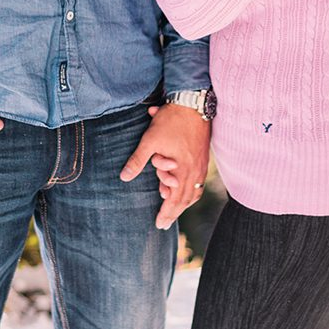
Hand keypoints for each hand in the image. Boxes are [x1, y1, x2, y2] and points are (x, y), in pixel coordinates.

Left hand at [119, 103, 209, 229]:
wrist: (193, 103)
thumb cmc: (170, 120)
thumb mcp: (150, 140)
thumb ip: (138, 160)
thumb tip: (124, 177)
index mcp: (183, 169)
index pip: (175, 199)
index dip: (166, 213)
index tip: (159, 224)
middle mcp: (195, 170)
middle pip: (186, 199)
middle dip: (173, 213)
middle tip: (164, 225)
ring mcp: (202, 165)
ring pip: (194, 192)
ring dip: (183, 204)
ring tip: (173, 212)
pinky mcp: (204, 158)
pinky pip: (199, 183)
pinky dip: (192, 192)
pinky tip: (185, 193)